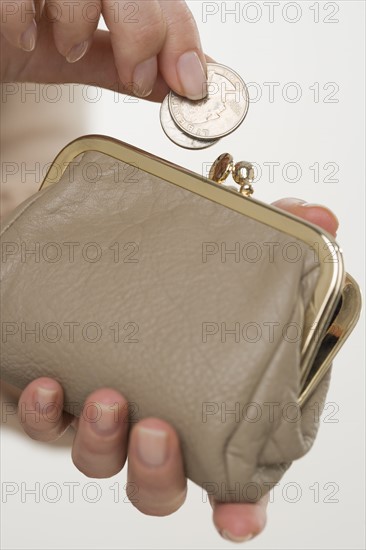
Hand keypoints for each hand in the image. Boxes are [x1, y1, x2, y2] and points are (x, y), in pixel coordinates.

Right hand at [1, 0, 206, 100]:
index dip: (181, 38)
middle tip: (135, 75)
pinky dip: (25, 13)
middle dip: (144, 32)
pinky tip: (22, 35)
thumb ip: (116, 66)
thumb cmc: (10, 38)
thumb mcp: (67, 55)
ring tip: (66, 46)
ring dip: (81, 17)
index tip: (189, 84)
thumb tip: (172, 85)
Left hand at [11, 198, 337, 542]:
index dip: (236, 507)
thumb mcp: (233, 243)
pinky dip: (45, 412)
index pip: (229, 475)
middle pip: (157, 483)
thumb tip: (321, 213)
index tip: (235, 516)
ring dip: (101, 443)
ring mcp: (105, 407)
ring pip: (99, 460)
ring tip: (110, 398)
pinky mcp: (60, 387)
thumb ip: (281, 231)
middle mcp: (155, 416)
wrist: (103, 251)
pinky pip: (46, 422)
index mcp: (207, 404)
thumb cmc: (178, 264)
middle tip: (156, 430)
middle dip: (157, 471)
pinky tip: (47, 382)